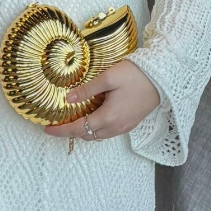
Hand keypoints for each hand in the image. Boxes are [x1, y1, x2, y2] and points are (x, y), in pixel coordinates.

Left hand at [42, 59, 159, 143]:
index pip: (78, 129)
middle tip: (59, 123)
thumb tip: (68, 99)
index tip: (47, 130)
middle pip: (87, 136)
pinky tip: (93, 116)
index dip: (61, 131)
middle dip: (71, 132)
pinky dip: (96, 128)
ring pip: (97, 136)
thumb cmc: (136, 75)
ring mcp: (123, 128)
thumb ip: (87, 90)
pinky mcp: (130, 124)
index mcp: (107, 118)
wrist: (163, 77)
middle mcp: (114, 128)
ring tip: (74, 119)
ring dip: (85, 130)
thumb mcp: (108, 78)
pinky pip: (108, 132)